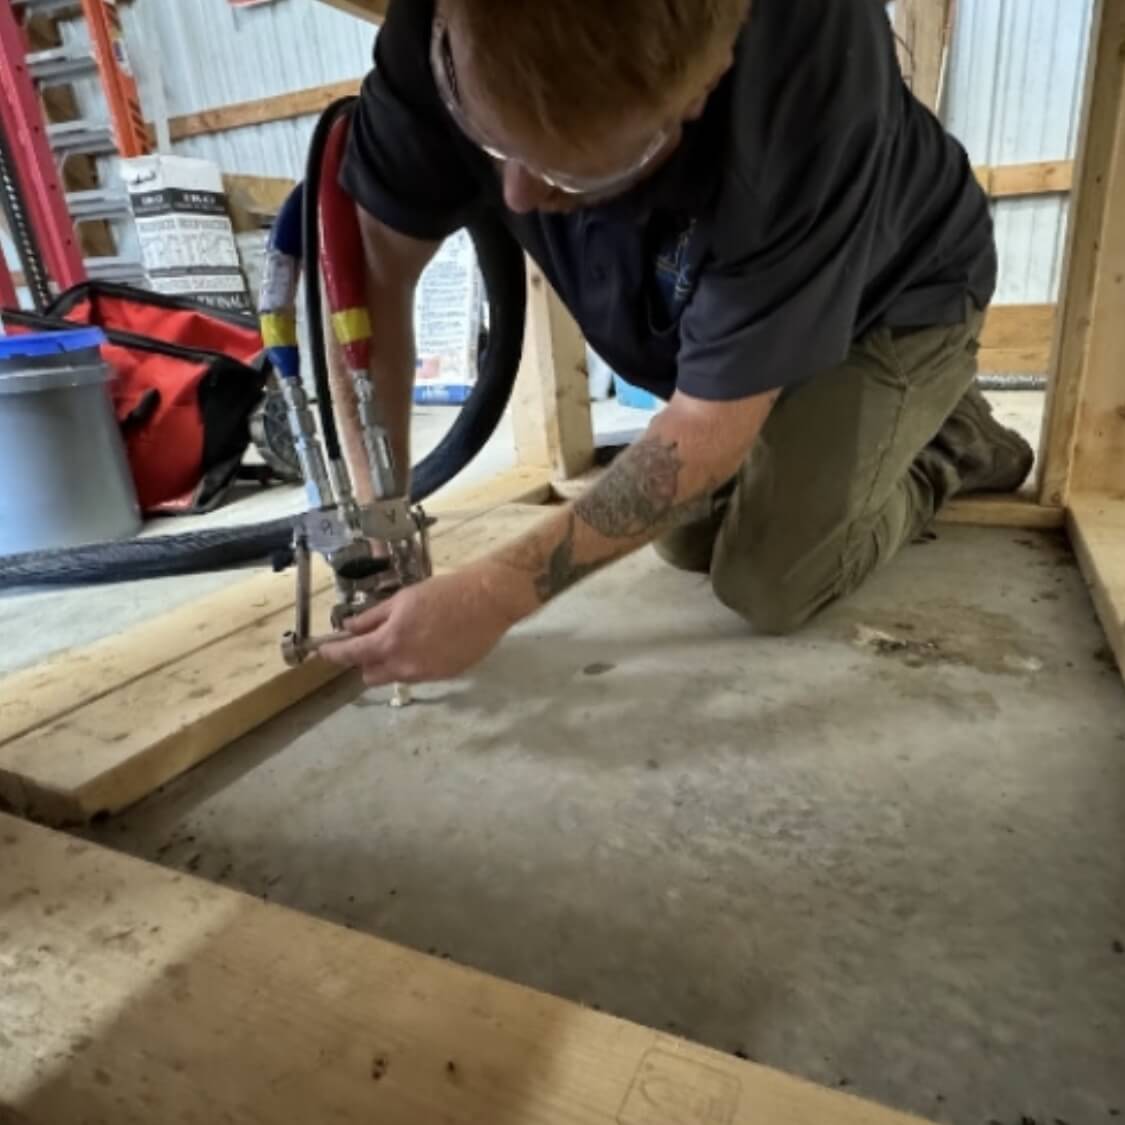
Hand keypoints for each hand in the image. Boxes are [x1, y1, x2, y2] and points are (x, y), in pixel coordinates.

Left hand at [318, 565, 518, 686]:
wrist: (486, 601)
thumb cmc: (442, 593)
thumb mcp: (402, 599)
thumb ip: (372, 617)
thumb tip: (349, 628)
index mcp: (389, 642)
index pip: (351, 655)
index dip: (333, 654)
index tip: (323, 652)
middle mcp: (404, 666)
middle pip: (370, 675)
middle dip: (366, 660)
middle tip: (374, 639)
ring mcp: (426, 675)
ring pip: (394, 676)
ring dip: (391, 662)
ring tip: (407, 638)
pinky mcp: (444, 677)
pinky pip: (419, 674)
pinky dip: (415, 662)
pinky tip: (430, 642)